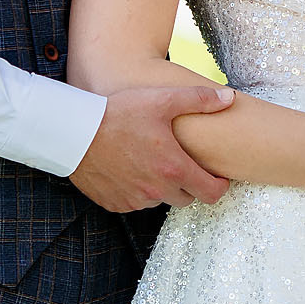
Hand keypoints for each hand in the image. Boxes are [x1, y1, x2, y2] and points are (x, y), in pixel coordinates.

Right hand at [70, 85, 235, 212]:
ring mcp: (135, 200)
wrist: (75, 133)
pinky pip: (136, 202)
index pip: (211, 193)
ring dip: (162, 187)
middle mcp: (157, 190)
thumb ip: (200, 100)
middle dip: (190, 184)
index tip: (217, 177)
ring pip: (160, 200)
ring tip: (153, 161)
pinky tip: (131, 168)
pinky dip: (138, 190)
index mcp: (174, 168)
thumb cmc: (120, 113)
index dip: (218, 186)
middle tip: (182, 163)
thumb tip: (229, 98)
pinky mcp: (115, 204)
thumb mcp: (163, 100)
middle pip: (187, 198)